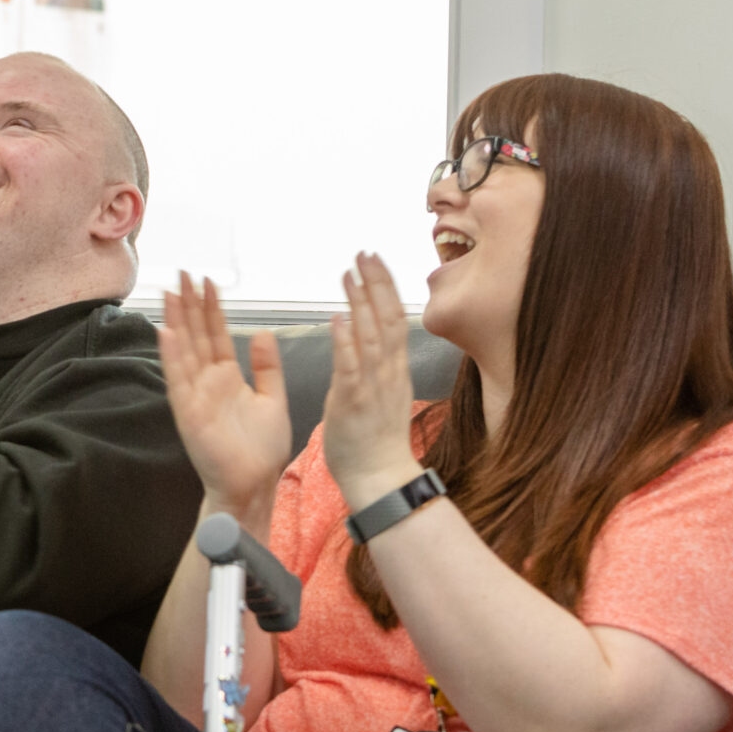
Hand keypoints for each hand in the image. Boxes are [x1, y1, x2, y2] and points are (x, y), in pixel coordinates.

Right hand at [158, 270, 291, 522]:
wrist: (254, 484)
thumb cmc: (260, 450)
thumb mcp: (274, 399)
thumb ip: (267, 367)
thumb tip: (263, 333)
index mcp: (227, 377)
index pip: (216, 334)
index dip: (211, 308)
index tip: (208, 282)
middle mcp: (207, 383)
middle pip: (195, 335)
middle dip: (189, 305)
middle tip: (183, 274)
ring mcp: (195, 396)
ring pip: (184, 351)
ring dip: (176, 322)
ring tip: (170, 293)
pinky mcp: (189, 414)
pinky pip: (178, 380)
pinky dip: (172, 357)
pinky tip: (167, 333)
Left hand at [322, 253, 425, 511]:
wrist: (380, 477)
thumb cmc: (375, 440)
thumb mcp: (381, 393)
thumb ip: (375, 365)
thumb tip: (365, 337)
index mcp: (394, 369)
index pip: (395, 318)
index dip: (385, 288)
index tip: (374, 262)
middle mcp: (388, 372)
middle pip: (388, 317)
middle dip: (376, 283)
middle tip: (363, 253)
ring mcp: (373, 385)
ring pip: (371, 335)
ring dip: (360, 302)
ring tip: (350, 273)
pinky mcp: (353, 402)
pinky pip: (351, 366)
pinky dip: (345, 340)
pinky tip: (337, 317)